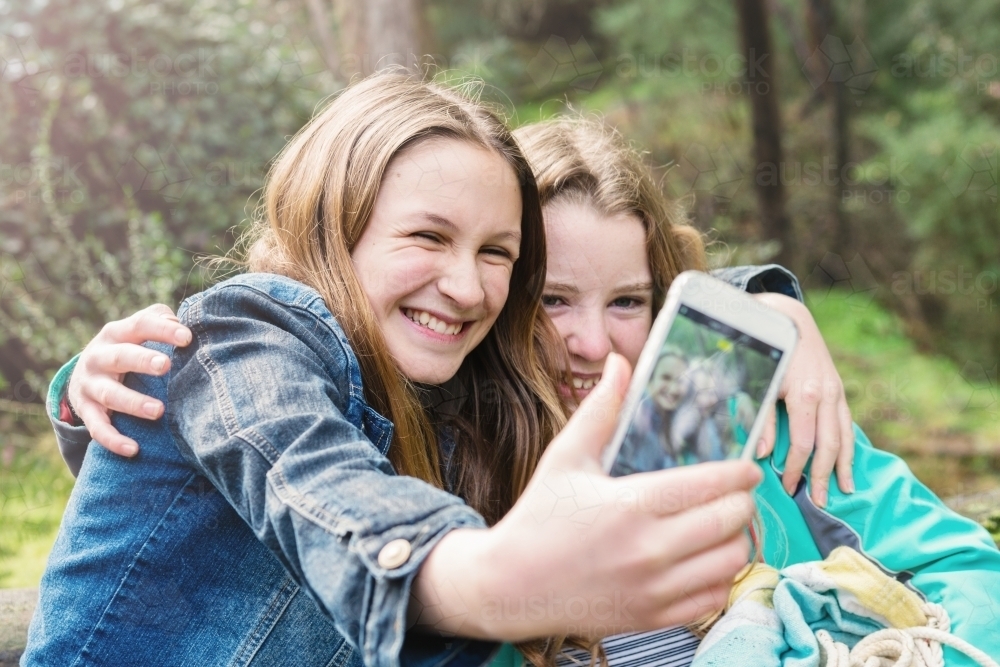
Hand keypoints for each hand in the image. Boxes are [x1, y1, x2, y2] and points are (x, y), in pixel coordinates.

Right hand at [67, 304, 191, 456]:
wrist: (85, 373)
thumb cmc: (129, 347)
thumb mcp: (139, 330)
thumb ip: (161, 321)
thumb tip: (185, 324)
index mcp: (116, 333)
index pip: (140, 326)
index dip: (162, 330)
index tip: (187, 337)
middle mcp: (99, 356)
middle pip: (120, 357)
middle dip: (142, 361)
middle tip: (165, 366)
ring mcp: (90, 385)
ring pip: (110, 394)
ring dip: (133, 403)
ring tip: (158, 411)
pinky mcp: (85, 410)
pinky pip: (97, 428)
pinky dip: (113, 440)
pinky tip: (133, 449)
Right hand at [411, 353, 760, 639]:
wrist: (510, 585)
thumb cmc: (538, 517)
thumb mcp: (565, 456)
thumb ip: (600, 409)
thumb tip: (619, 362)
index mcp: (631, 503)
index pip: (711, 485)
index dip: (739, 473)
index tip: (746, 468)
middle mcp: (649, 548)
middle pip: (731, 521)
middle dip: (742, 502)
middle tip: (736, 493)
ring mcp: (654, 587)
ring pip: (731, 561)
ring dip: (736, 539)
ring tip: (723, 525)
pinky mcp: (653, 615)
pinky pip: (714, 598)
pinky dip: (721, 576)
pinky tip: (705, 559)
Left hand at [752, 293, 854, 506]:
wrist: (791, 321)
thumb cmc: (770, 354)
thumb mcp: (761, 383)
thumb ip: (762, 418)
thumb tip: (760, 454)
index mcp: (806, 395)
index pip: (802, 444)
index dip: (795, 469)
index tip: (788, 488)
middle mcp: (827, 396)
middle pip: (829, 446)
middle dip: (823, 476)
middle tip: (820, 503)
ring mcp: (837, 394)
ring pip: (845, 437)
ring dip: (843, 467)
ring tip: (843, 491)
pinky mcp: (840, 392)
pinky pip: (847, 425)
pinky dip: (849, 448)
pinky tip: (848, 466)